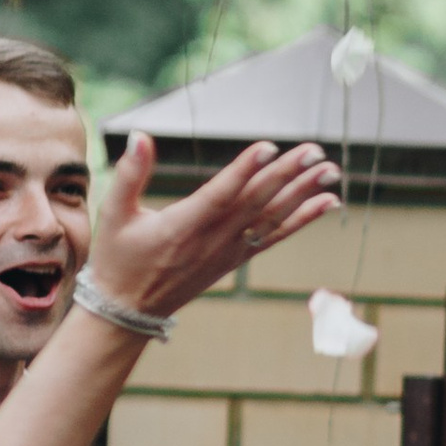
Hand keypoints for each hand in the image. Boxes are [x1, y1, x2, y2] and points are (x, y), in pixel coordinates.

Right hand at [89, 130, 340, 321]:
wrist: (131, 309)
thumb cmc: (120, 257)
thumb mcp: (114, 213)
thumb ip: (130, 173)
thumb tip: (139, 136)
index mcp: (183, 225)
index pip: (221, 194)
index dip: (245, 170)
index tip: (268, 148)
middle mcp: (213, 239)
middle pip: (256, 202)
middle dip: (287, 175)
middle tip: (316, 151)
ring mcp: (230, 251)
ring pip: (272, 217)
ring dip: (304, 193)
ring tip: (332, 171)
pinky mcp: (238, 258)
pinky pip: (276, 236)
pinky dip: (303, 219)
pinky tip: (328, 203)